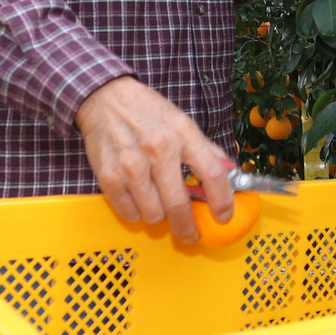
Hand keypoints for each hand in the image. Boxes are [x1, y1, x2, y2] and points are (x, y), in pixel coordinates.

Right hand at [75, 75, 235, 242]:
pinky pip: (129, 213)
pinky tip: (138, 200)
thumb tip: (229, 175)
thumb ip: (206, 150)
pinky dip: (136, 213)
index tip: (225, 216)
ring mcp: (132, 165)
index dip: (223, 201)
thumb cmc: (149, 113)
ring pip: (154, 214)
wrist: (106, 100)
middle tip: (191, 234)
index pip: (212, 174)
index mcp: (183, 135)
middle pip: (179, 204)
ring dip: (159, 216)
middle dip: (187, 227)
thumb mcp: (183, 123)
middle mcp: (159, 150)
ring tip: (158, 203)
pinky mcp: (109, 176)